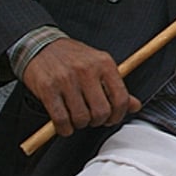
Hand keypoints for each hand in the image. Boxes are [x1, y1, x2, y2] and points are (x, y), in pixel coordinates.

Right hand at [21, 38, 140, 135]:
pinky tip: (65, 125)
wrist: (40, 46)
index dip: (118, 115)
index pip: (121, 98)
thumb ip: (117, 87)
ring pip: (81, 118)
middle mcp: (86, 70)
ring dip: (80, 125)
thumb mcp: (99, 65)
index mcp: (104, 63)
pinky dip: (64, 128)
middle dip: (97, 122)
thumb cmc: (72, 57)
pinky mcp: (48, 88)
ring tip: (77, 118)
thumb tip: (136, 106)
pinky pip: (61, 119)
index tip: (112, 118)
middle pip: (101, 112)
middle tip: (92, 119)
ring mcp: (66, 79)